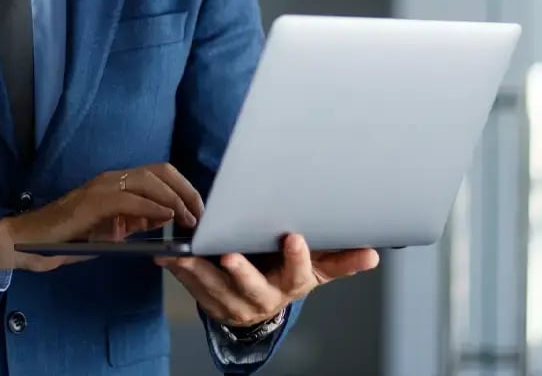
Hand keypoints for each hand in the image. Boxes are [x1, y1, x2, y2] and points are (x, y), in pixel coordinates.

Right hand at [0, 163, 204, 272]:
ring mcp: (102, 187)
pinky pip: (130, 198)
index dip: (184, 189)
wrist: (30, 240)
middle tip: (201, 215)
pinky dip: (153, 206)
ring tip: (189, 219)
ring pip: (149, 180)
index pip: (159, 174)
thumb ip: (136, 221)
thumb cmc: (68, 238)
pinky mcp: (93, 201)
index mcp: (117, 183)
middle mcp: (112, 178)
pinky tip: (166, 218)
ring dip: (175, 199)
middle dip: (187, 191)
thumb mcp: (112, 231)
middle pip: (161, 171)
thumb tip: (165, 217)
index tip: (199, 211)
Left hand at [155, 233, 378, 327]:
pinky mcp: (210, 302)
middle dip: (241, 272)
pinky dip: (181, 272)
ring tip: (185, 253)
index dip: (297, 258)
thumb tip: (372, 254)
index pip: (299, 274)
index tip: (294, 237)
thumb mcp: (314, 269)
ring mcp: (235, 303)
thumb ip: (339, 260)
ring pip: (216, 289)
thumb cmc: (287, 274)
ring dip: (199, 272)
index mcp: (291, 285)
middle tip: (229, 255)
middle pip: (253, 287)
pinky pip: (193, 289)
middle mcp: (264, 298)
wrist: (260, 303)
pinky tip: (169, 257)